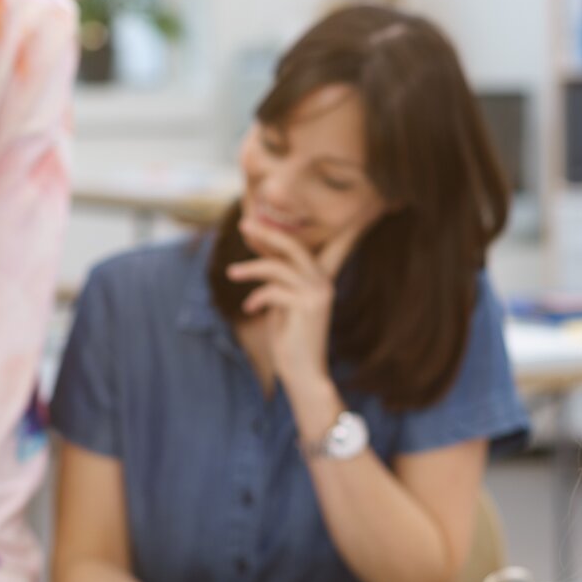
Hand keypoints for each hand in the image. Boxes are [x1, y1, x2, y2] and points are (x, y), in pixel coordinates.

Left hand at [227, 217, 366, 391]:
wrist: (303, 374)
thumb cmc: (291, 340)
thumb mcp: (284, 305)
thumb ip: (280, 280)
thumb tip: (260, 257)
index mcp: (322, 279)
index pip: (333, 245)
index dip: (337, 226)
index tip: (349, 208)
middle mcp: (324, 283)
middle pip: (294, 246)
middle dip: (267, 233)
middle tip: (244, 225)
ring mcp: (317, 294)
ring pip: (277, 267)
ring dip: (250, 268)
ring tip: (232, 273)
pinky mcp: (305, 307)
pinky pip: (272, 290)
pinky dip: (257, 296)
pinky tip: (250, 308)